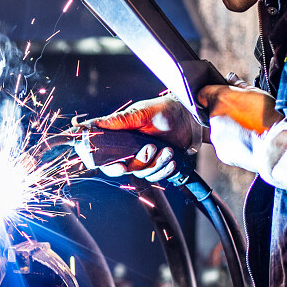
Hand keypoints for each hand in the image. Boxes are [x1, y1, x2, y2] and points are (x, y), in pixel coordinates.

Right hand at [78, 96, 197, 181]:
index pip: (104, 157)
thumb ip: (120, 120)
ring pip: (142, 173)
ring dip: (156, 163)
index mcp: (119, 137)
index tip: (120, 166)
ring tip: (167, 149)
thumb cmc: (163, 110)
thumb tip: (97, 123)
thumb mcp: (141, 112)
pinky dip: (164, 169)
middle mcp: (128, 150)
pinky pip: (156, 176)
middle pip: (123, 169)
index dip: (109, 165)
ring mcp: (143, 159)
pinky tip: (171, 159)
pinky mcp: (156, 165)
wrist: (188, 118)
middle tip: (149, 150)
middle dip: (138, 163)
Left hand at [198, 76, 286, 197]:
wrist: (276, 145)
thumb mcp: (257, 93)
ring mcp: (216, 136)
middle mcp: (213, 117)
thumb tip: (230, 78)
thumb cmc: (269, 117)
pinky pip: (225, 144)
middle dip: (224, 113)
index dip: (212, 94)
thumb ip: (239, 85)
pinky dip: (234, 142)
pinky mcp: (222, 152)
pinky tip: (248, 141)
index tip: (222, 98)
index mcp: (221, 98)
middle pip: (212, 112)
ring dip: (229, 128)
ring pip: (219, 129)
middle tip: (243, 115)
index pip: (204, 93)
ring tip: (248, 130)